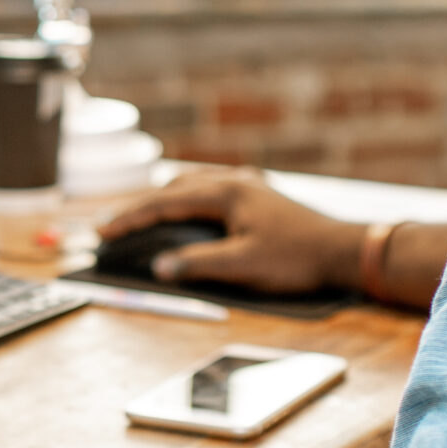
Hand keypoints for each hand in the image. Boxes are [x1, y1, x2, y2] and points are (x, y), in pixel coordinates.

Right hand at [97, 172, 360, 293]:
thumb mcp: (243, 266)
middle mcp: (234, 180)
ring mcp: (249, 185)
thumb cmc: (297, 258)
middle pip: (174, 189)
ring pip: (193, 185)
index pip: (164, 204)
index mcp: (226, 192)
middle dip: (140, 207)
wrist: (345, 251)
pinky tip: (189, 210)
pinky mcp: (260, 195)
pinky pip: (212, 189)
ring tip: (141, 217)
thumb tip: (159, 266)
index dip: (130, 219)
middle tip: (111, 227)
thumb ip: (198, 264)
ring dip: (163, 200)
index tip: (102, 233)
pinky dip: (188, 199)